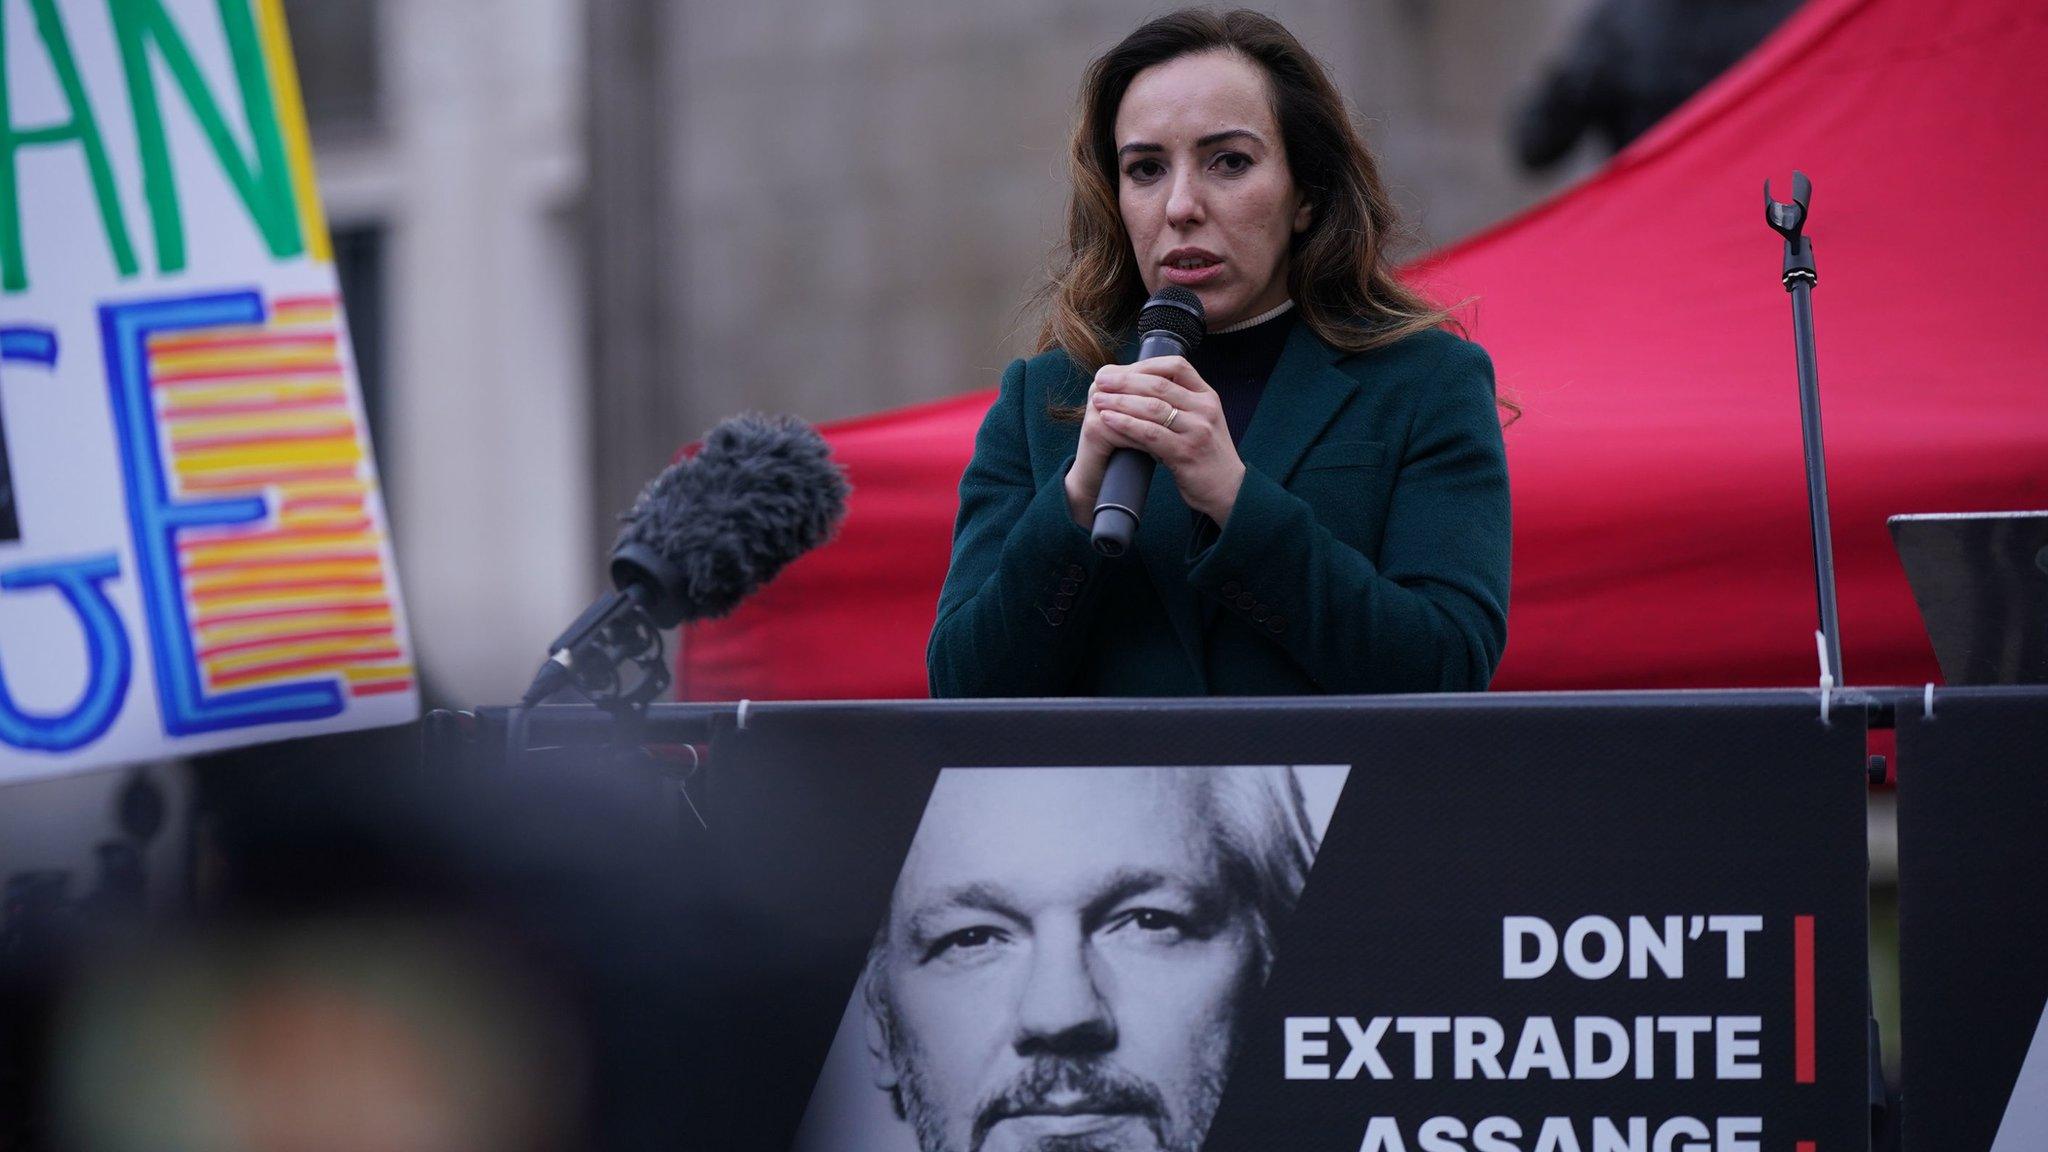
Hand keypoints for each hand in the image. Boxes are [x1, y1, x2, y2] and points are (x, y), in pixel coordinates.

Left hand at [1082, 356, 1245, 523]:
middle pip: (1159, 384)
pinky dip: (1126, 424)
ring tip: (1097, 399)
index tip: (1118, 370)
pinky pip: (1150, 433)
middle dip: (1125, 380)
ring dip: (1120, 401)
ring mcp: (1197, 430)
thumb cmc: (1205, 456)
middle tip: (1100, 380)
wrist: (1228, 491)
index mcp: (1207, 396)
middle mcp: (1204, 409)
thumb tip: (1135, 390)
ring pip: (1152, 407)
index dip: (1144, 365)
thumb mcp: (1199, 422)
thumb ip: (1177, 405)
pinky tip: (1108, 420)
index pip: (1176, 366)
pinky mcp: (1186, 452)